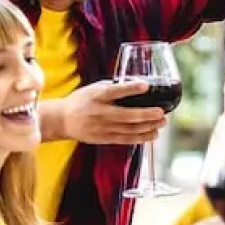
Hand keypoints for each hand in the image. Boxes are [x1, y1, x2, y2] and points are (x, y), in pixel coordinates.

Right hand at [45, 80, 167, 145]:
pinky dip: (141, 138)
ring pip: (129, 129)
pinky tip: (152, 134)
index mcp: (97, 96)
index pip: (115, 91)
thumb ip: (112, 87)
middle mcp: (100, 113)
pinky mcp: (104, 138)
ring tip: (161, 122)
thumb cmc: (82, 100)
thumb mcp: (94, 88)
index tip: (145, 85)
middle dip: (146, 114)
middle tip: (161, 112)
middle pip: (126, 115)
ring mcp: (102, 128)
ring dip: (148, 127)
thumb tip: (136, 84)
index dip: (130, 88)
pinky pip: (125, 139)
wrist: (63, 120)